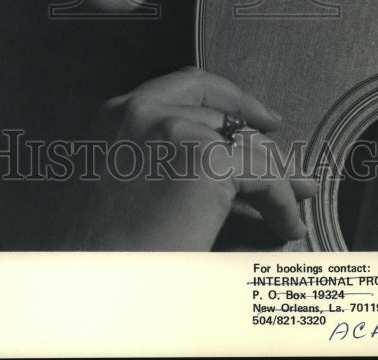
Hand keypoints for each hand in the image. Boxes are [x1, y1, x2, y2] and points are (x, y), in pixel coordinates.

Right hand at [55, 66, 315, 249]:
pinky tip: (286, 226)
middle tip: (290, 172)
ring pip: (248, 147)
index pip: (189, 86)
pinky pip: (265, 176)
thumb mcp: (122, 189)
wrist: (84, 290)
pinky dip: (283, 202)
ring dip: (277, 179)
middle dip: (261, 145)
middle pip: (226, 115)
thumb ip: (164, 165)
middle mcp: (143, 110)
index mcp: (117, 114)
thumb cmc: (99, 252)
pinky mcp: (204, 161)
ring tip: (293, 207)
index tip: (260, 120)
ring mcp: (173, 129)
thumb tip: (226, 168)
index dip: (233, 100)